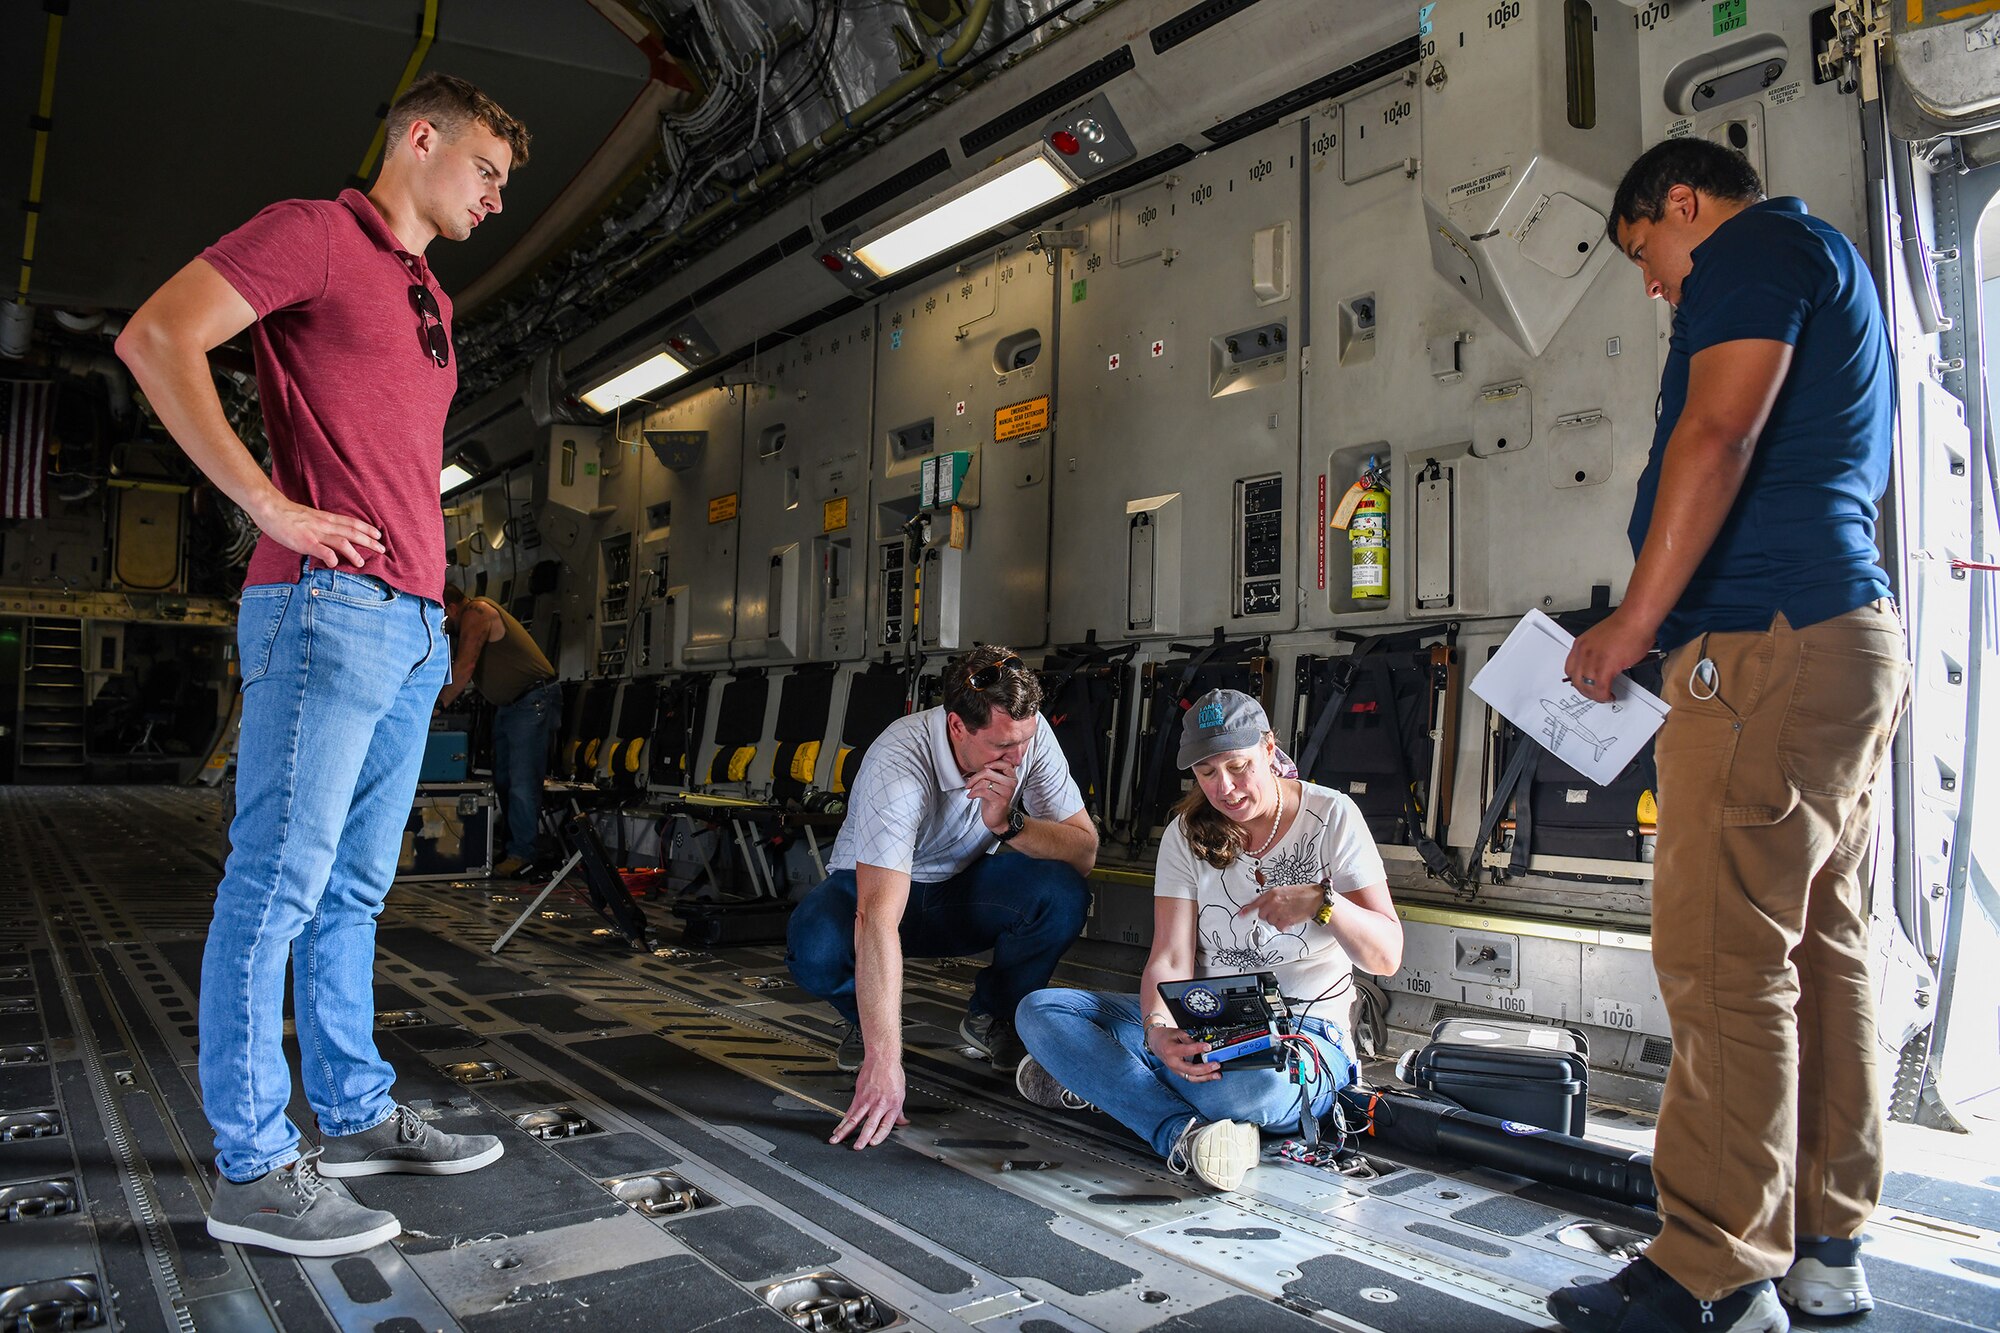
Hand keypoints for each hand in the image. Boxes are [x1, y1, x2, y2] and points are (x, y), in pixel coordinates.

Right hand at [256, 496, 385, 569]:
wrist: (270, 508)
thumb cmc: (287, 514)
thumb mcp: (310, 517)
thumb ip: (321, 526)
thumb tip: (329, 536)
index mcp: (326, 518)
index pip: (351, 523)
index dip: (367, 529)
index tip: (379, 535)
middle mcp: (325, 525)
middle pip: (352, 532)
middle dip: (369, 541)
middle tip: (382, 549)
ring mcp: (316, 533)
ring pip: (342, 542)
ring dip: (354, 553)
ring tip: (362, 562)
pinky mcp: (305, 542)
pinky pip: (322, 551)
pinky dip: (331, 558)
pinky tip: (335, 564)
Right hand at [829, 1052, 908, 1149]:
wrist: (882, 1059)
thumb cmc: (892, 1074)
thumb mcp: (901, 1093)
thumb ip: (899, 1111)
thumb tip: (903, 1122)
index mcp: (892, 1105)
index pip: (885, 1124)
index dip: (879, 1135)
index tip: (873, 1143)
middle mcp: (879, 1104)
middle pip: (870, 1124)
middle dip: (863, 1137)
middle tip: (857, 1147)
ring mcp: (867, 1100)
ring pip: (855, 1119)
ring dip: (845, 1131)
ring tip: (837, 1140)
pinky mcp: (858, 1096)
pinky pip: (849, 1111)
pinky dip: (842, 1121)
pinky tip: (838, 1129)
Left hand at [966, 761, 1019, 834]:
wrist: (997, 818)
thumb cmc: (994, 800)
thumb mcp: (993, 783)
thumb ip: (992, 773)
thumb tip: (979, 763)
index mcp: (1011, 777)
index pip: (1004, 763)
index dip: (992, 763)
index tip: (983, 767)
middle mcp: (1011, 783)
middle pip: (989, 772)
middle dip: (975, 777)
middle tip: (969, 783)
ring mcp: (1007, 792)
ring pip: (984, 782)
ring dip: (973, 787)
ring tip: (971, 791)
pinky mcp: (1000, 801)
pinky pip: (983, 791)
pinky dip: (974, 793)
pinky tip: (971, 796)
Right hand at [1146, 1023, 1221, 1082]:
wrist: (1155, 1042)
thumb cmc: (1166, 1037)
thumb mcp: (1177, 1032)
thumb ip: (1189, 1039)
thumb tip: (1202, 1046)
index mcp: (1171, 1050)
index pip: (1186, 1051)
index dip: (1198, 1048)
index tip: (1208, 1046)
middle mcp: (1173, 1063)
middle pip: (1190, 1070)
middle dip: (1205, 1069)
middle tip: (1216, 1064)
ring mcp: (1175, 1070)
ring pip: (1191, 1078)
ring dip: (1206, 1078)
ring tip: (1217, 1075)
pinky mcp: (1178, 1073)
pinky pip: (1190, 1078)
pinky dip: (1201, 1078)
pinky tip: (1210, 1076)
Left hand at [1237, 884, 1321, 930]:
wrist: (1317, 899)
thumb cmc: (1303, 894)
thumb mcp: (1285, 891)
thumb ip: (1273, 898)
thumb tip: (1264, 906)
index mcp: (1272, 892)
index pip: (1256, 902)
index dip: (1247, 910)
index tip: (1240, 915)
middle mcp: (1273, 901)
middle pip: (1262, 915)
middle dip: (1269, 916)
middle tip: (1278, 914)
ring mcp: (1279, 911)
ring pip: (1270, 922)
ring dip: (1278, 921)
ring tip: (1288, 915)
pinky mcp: (1286, 920)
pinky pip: (1279, 927)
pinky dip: (1284, 926)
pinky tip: (1290, 921)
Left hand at [1562, 609, 1656, 704]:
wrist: (1637, 619)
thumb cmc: (1627, 626)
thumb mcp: (1602, 640)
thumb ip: (1597, 654)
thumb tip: (1600, 668)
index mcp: (1581, 644)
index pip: (1569, 670)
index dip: (1577, 681)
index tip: (1585, 685)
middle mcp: (1584, 652)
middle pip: (1576, 681)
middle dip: (1586, 692)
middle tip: (1596, 694)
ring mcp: (1593, 659)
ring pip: (1587, 687)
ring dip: (1596, 696)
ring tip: (1605, 696)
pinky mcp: (1606, 666)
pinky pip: (1600, 688)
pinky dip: (1604, 696)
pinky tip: (1610, 695)